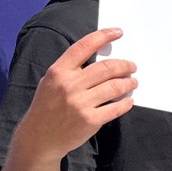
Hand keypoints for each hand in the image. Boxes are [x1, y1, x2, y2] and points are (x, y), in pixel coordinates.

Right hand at [15, 29, 137, 162]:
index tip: (117, 32)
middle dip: (125, 65)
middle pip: (106, 68)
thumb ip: (71, 70)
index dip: (103, 36)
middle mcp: (70, 85)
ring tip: (132, 82)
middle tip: (132, 66)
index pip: (84, 46)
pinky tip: (128, 100)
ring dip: (128, 83)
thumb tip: (101, 61)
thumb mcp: (51, 82)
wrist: (39, 138)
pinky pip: (116, 108)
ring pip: (115, 87)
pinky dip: (126, 103)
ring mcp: (80, 103)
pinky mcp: (90, 120)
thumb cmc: (47, 107)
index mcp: (58, 71)